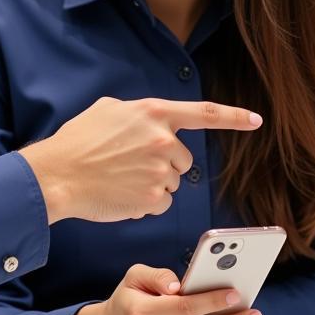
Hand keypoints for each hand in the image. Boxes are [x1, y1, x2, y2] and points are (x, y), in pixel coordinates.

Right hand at [20, 97, 261, 223]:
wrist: (58, 175)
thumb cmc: (77, 141)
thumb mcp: (107, 110)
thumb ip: (137, 114)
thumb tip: (150, 123)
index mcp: (153, 113)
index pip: (205, 113)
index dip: (234, 117)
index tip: (256, 120)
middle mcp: (163, 140)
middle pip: (183, 159)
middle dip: (164, 163)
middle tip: (129, 164)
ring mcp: (160, 171)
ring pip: (172, 182)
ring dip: (153, 184)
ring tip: (120, 179)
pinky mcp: (154, 199)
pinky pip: (162, 203)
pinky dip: (146, 203)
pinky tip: (122, 194)